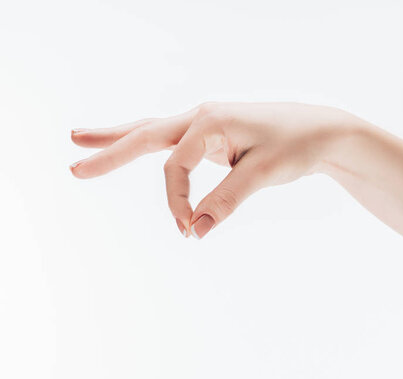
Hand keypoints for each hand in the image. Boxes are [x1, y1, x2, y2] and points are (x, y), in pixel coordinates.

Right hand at [70, 102, 357, 237]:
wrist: (323, 130)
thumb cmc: (297, 144)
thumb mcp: (263, 172)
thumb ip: (228, 199)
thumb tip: (198, 230)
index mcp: (211, 121)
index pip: (175, 167)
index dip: (177, 202)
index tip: (190, 230)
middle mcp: (203, 117)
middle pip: (146, 134)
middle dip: (109, 149)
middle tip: (74, 163)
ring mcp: (207, 124)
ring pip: (155, 131)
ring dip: (120, 137)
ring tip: (82, 138)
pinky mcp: (215, 135)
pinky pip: (174, 141)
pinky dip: (150, 144)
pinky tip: (134, 142)